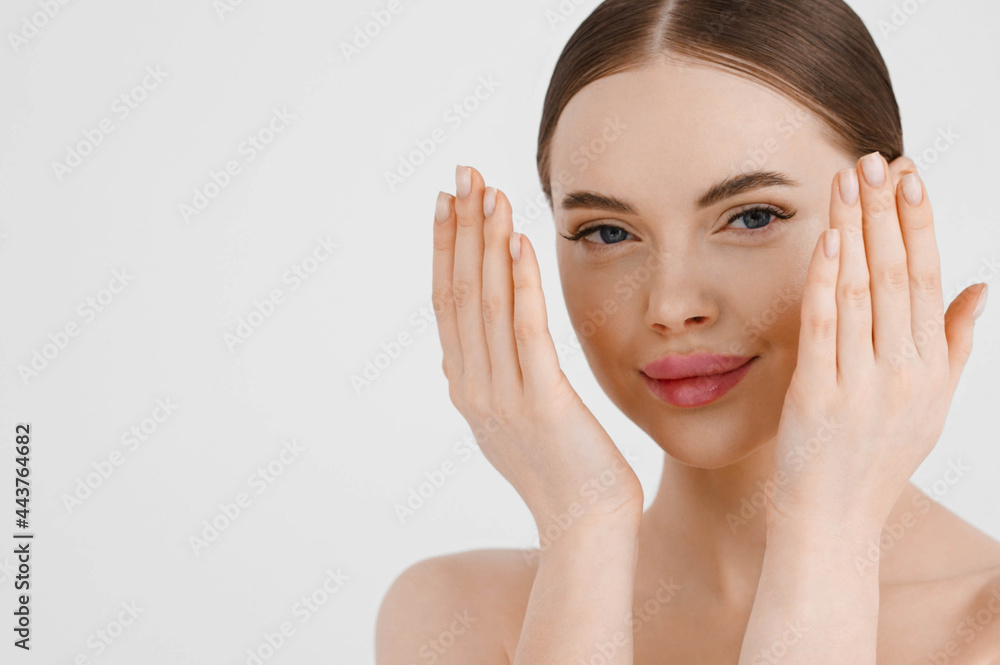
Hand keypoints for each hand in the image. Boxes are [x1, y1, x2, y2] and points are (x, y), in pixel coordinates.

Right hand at [432, 165, 643, 530]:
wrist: (585, 526)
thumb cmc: (560, 472)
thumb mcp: (507, 423)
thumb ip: (481, 384)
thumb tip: (450, 363)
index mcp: (467, 386)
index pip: (449, 303)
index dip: (446, 249)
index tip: (448, 201)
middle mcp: (474, 385)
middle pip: (461, 293)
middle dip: (460, 230)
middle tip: (461, 174)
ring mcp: (504, 395)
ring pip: (488, 304)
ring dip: (487, 243)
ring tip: (490, 192)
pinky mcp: (543, 401)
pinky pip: (528, 332)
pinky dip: (521, 283)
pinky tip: (521, 242)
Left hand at [768, 152, 987, 533]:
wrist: (835, 519)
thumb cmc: (876, 458)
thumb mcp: (930, 403)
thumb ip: (954, 343)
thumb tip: (979, 285)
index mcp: (931, 366)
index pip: (927, 278)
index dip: (918, 223)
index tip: (910, 175)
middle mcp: (904, 369)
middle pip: (897, 274)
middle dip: (888, 211)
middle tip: (877, 157)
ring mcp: (862, 382)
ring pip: (862, 290)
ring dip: (856, 230)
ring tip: (848, 179)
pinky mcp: (819, 393)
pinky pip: (826, 326)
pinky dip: (828, 280)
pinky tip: (829, 239)